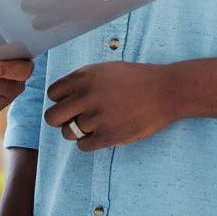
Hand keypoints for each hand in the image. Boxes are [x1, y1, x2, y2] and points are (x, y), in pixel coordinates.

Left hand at [44, 61, 177, 149]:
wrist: (164, 90)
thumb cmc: (134, 79)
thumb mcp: (104, 69)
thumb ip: (81, 80)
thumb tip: (60, 96)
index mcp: (83, 76)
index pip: (52, 94)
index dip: (60, 99)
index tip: (71, 102)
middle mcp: (86, 96)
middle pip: (52, 117)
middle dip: (61, 119)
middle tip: (74, 118)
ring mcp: (97, 117)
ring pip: (67, 133)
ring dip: (76, 132)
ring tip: (93, 125)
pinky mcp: (109, 136)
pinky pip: (83, 146)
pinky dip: (89, 143)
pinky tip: (101, 134)